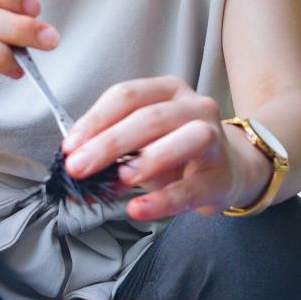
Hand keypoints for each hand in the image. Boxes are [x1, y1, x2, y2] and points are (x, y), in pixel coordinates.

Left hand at [62, 76, 269, 220]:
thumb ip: (111, 147)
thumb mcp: (144, 139)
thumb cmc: (178, 150)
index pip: (127, 96)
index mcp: (168, 91)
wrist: (230, 169)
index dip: (95, 120)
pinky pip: (193, 187)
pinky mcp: (221, 176)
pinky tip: (139, 208)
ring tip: (120, 179)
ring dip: (149, 158)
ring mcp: (214, 139)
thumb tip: (74, 164)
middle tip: (79, 167)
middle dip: (109, 143)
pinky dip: (164, 200)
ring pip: (188, 139)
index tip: (70, 147)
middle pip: (151, 117)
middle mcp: (195, 107)